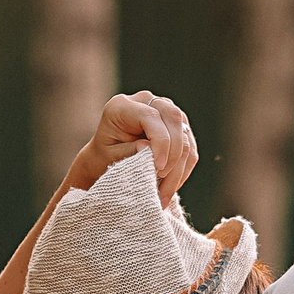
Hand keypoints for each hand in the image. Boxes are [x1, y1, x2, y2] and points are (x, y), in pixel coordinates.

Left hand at [67, 91, 198, 204]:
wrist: (107, 156)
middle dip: (173, 154)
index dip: (160, 142)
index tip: (159, 168)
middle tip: (162, 180)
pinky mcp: (177, 124)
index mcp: (123, 105)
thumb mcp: (109, 156)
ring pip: (185, 134)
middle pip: (174, 118)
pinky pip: (189, 146)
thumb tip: (149, 150)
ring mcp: (165, 109)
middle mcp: (146, 100)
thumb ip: (127, 151)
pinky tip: (172, 186)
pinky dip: (184, 168)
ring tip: (166, 193)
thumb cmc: (105, 155)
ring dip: (179, 167)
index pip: (152, 116)